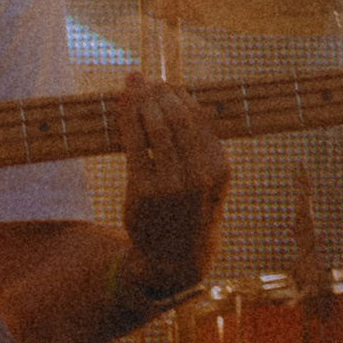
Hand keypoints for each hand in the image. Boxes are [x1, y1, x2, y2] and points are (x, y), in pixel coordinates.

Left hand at [116, 72, 228, 293]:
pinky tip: (122, 105)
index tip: (166, 84)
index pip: (201, 118)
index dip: (181, 95)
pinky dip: (127, 118)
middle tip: (144, 81)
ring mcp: (171, 184)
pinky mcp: (143, 191)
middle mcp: (199, 176)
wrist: (173, 261)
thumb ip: (203, 148)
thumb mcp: (210, 185)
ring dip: (142, 101)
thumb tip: (184, 101)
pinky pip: (134, 143)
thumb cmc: (190, 214)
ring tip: (132, 87)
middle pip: (178, 118)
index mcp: (219, 170)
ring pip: (157, 126)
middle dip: (159, 92)